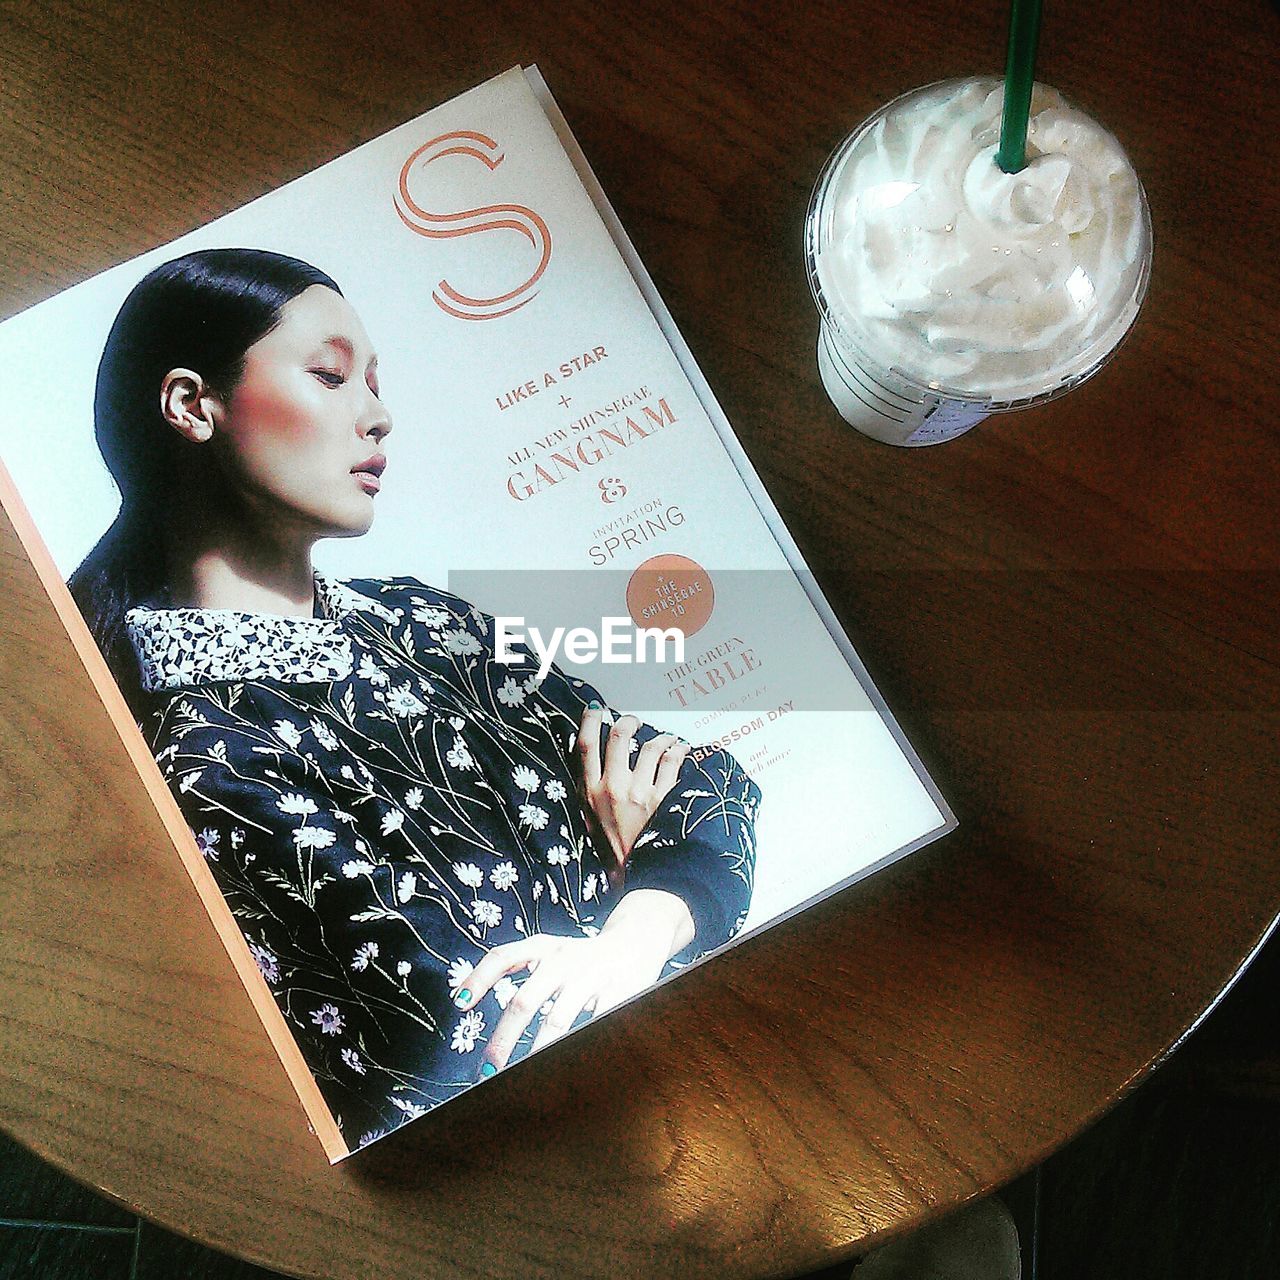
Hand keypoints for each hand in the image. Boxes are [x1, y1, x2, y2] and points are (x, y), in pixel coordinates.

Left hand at [451, 889, 694, 1074]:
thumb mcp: (550, 950)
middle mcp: (564, 959)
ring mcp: (591, 976)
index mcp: (544, 947)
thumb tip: (465, 998)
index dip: (480, 978)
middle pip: (525, 1001)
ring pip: (557, 1021)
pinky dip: (577, 1050)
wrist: (638, 937)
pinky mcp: (618, 993)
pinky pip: (593, 1027)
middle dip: (504, 1039)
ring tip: (521, 1079)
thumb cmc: (582, 954)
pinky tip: (567, 1071)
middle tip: (486, 1069)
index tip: (459, 1003)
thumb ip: (516, 966)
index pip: (504, 956)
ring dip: (536, 1053)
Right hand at [574, 702, 689, 893]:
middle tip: (635, 721)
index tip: (597, 709)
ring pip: (650, 746)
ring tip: (666, 739)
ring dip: (660, 737)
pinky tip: (681, 750)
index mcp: (590, 793)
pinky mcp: (664, 799)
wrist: (639, 876)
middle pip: (618, 737)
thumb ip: (591, 790)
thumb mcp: (590, 819)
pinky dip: (678, 750)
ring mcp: (640, 793)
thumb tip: (594, 760)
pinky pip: (673, 762)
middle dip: (628, 721)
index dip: (590, 721)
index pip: (585, 746)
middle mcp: (613, 789)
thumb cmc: (614, 849)